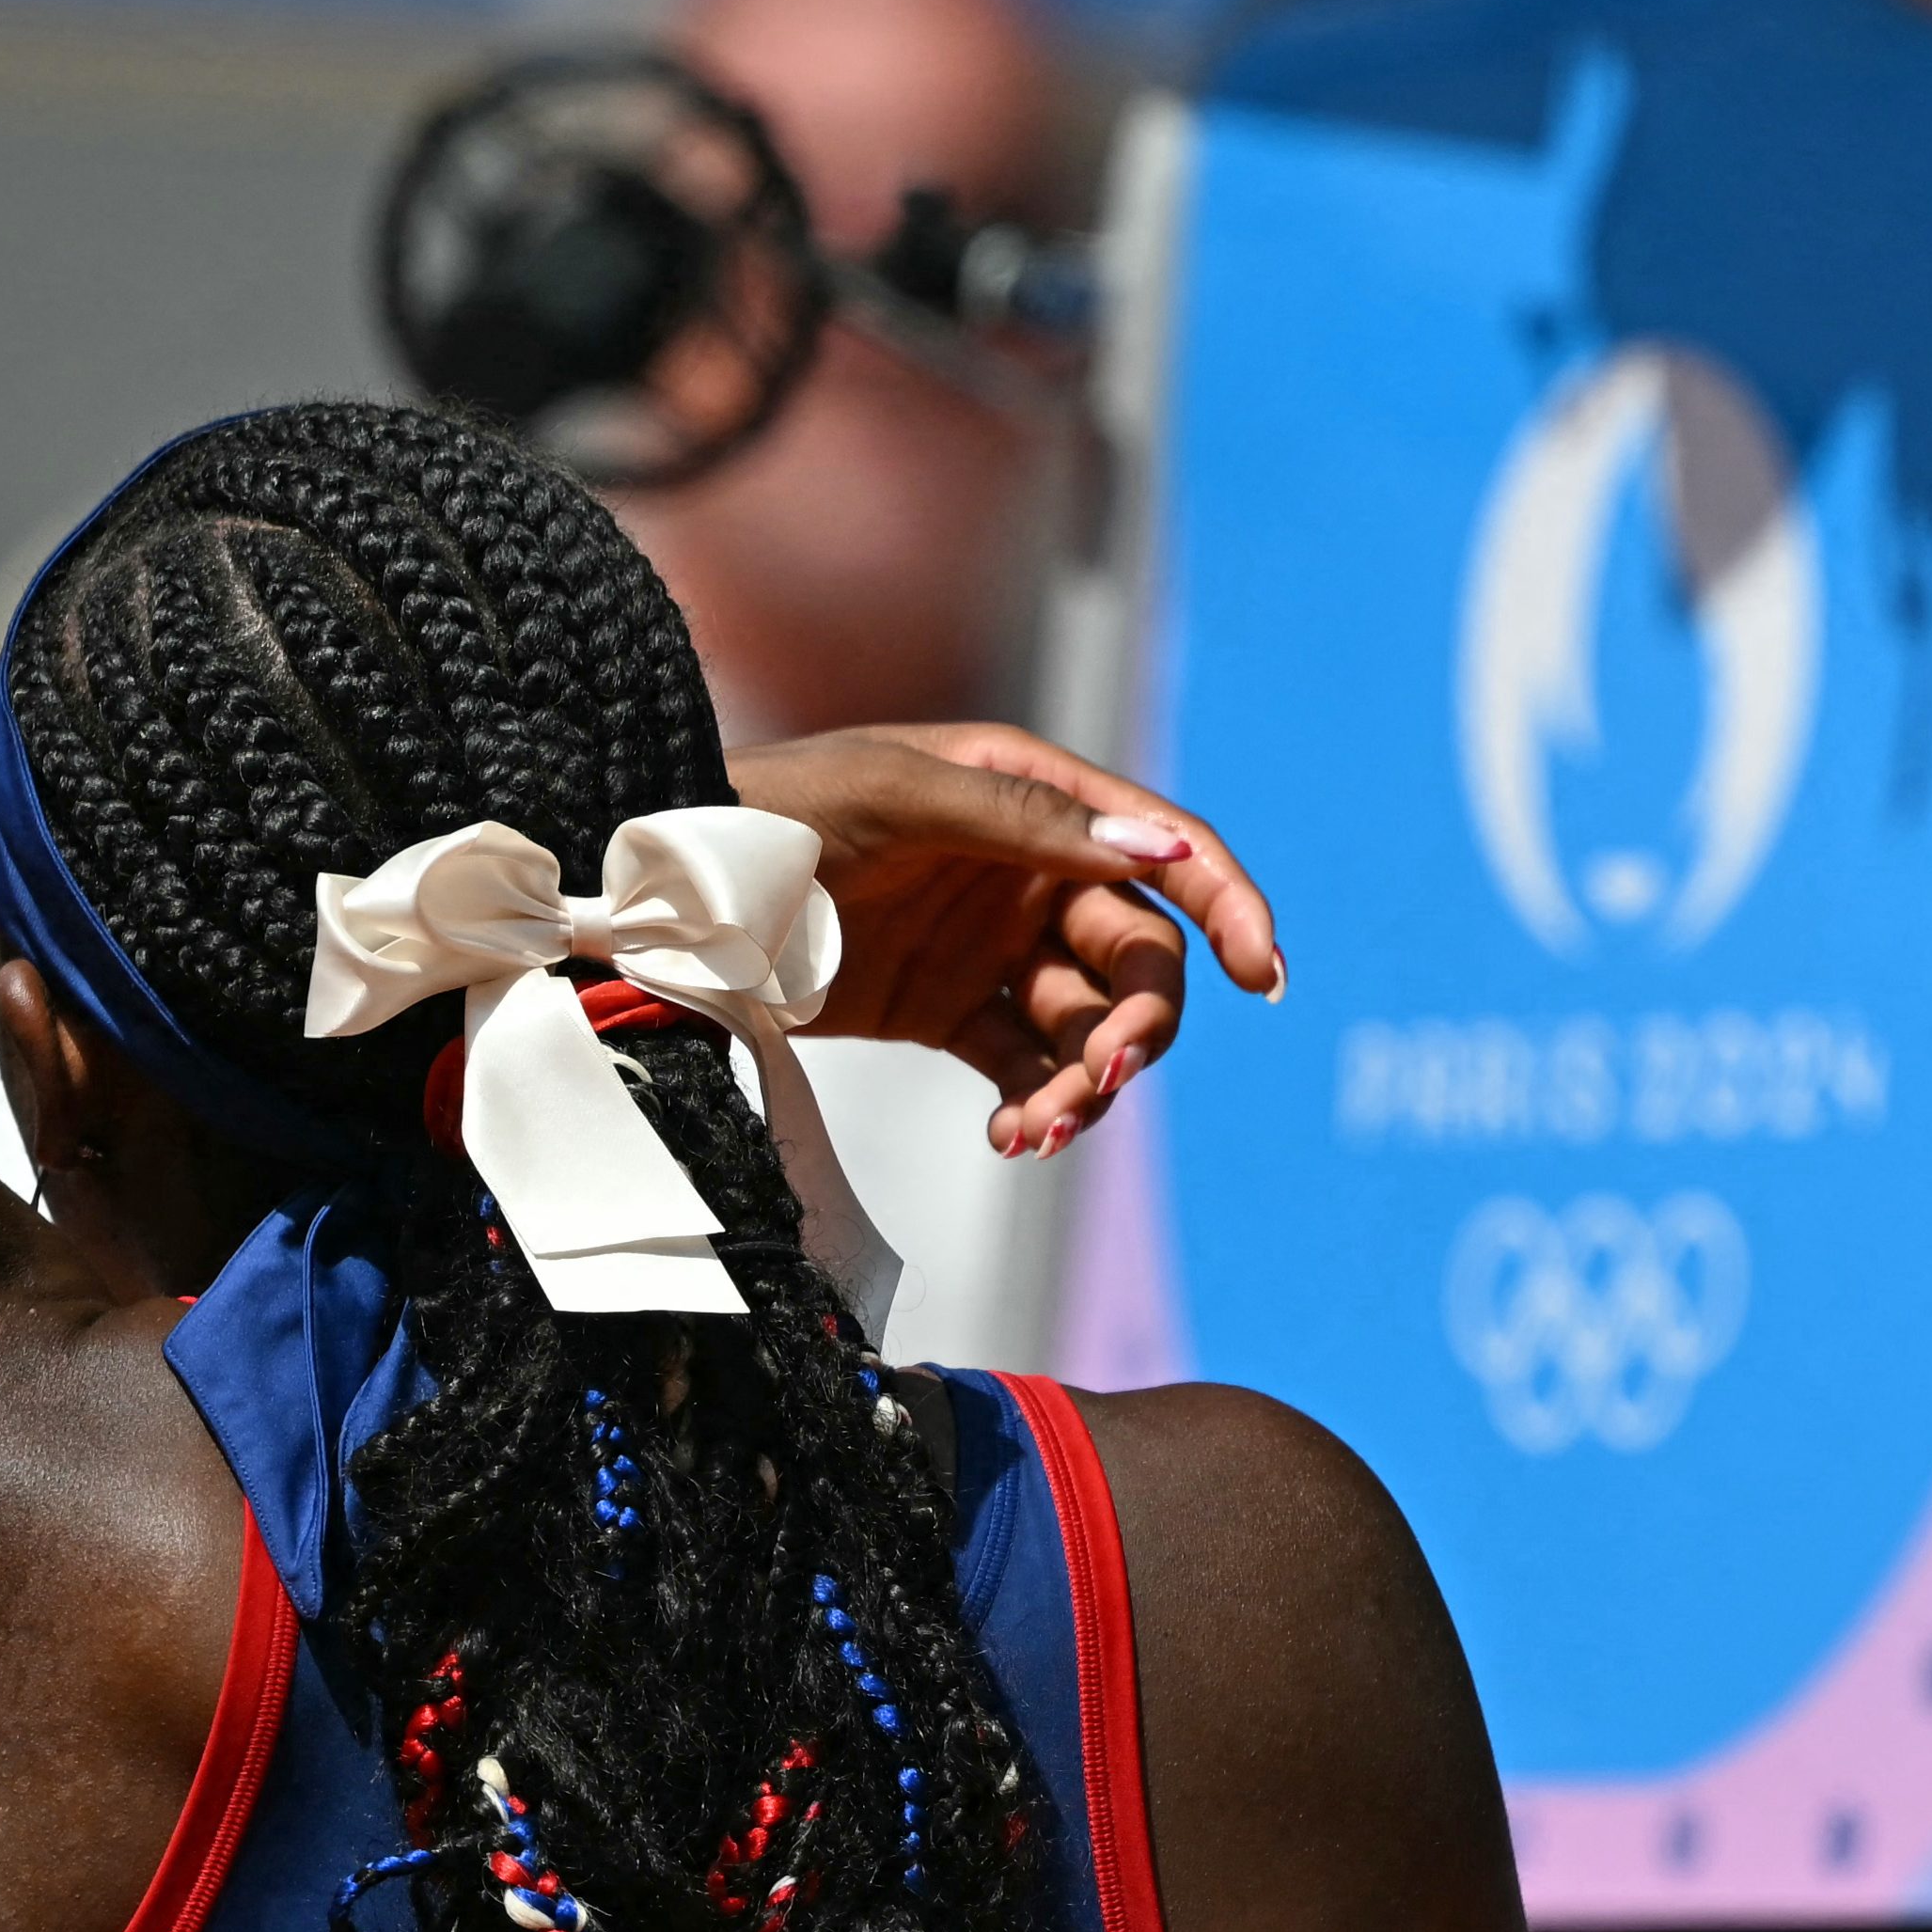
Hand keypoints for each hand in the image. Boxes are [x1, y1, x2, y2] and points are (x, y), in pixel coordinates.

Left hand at [724, 720, 1281, 1157]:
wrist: (669, 894)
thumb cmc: (777, 810)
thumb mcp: (897, 795)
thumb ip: (1027, 822)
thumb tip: (1158, 849)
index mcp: (1032, 794)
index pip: (1162, 847)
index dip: (1225, 903)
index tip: (1262, 973)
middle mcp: (1030, 869)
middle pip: (1137, 954)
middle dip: (1135, 1023)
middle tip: (1100, 1081)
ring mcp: (991, 945)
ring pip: (1086, 1023)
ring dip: (1084, 1081)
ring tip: (1038, 1129)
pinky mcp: (948, 1012)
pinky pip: (1025, 1067)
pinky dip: (1035, 1106)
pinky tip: (1012, 1137)